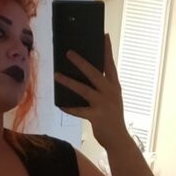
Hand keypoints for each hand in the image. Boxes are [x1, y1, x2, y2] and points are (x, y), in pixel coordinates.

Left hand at [54, 34, 128, 150]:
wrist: (119, 139)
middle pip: (94, 73)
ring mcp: (103, 104)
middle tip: (69, 52)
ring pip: (83, 89)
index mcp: (115, 86)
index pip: (110, 64)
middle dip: (81, 62)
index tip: (104, 35)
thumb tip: (84, 77)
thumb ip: (102, 88)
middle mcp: (110, 92)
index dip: (107, 50)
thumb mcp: (112, 99)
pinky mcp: (96, 116)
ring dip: (68, 82)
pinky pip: (78, 110)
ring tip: (56, 75)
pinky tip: (60, 104)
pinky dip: (68, 107)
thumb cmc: (112, 117)